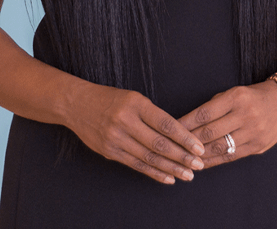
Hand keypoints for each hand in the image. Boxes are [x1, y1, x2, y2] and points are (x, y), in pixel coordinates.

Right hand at [71, 82, 205, 183]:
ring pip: (149, 157)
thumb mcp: (133, 98)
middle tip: (199, 165)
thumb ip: (152, 115)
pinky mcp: (110, 152)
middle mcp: (126, 121)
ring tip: (187, 175)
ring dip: (171, 168)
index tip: (199, 148)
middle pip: (159, 143)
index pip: (166, 124)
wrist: (77, 104)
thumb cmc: (111, 99)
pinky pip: (136, 165)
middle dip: (182, 156)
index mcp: (136, 104)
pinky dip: (154, 173)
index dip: (184, 138)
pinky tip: (168, 178)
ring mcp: (116, 138)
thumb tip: (178, 136)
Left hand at [178, 80, 276, 168]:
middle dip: (189, 141)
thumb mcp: (234, 93)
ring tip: (183, 159)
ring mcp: (253, 132)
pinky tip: (201, 163)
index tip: (172, 129)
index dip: (186, 123)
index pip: (205, 113)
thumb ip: (214, 106)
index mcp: (236, 97)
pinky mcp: (258, 146)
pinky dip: (213, 161)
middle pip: (210, 132)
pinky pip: (231, 157)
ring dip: (199, 155)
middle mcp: (245, 114)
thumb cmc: (252, 96)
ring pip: (220, 147)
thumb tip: (188, 123)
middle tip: (172, 147)